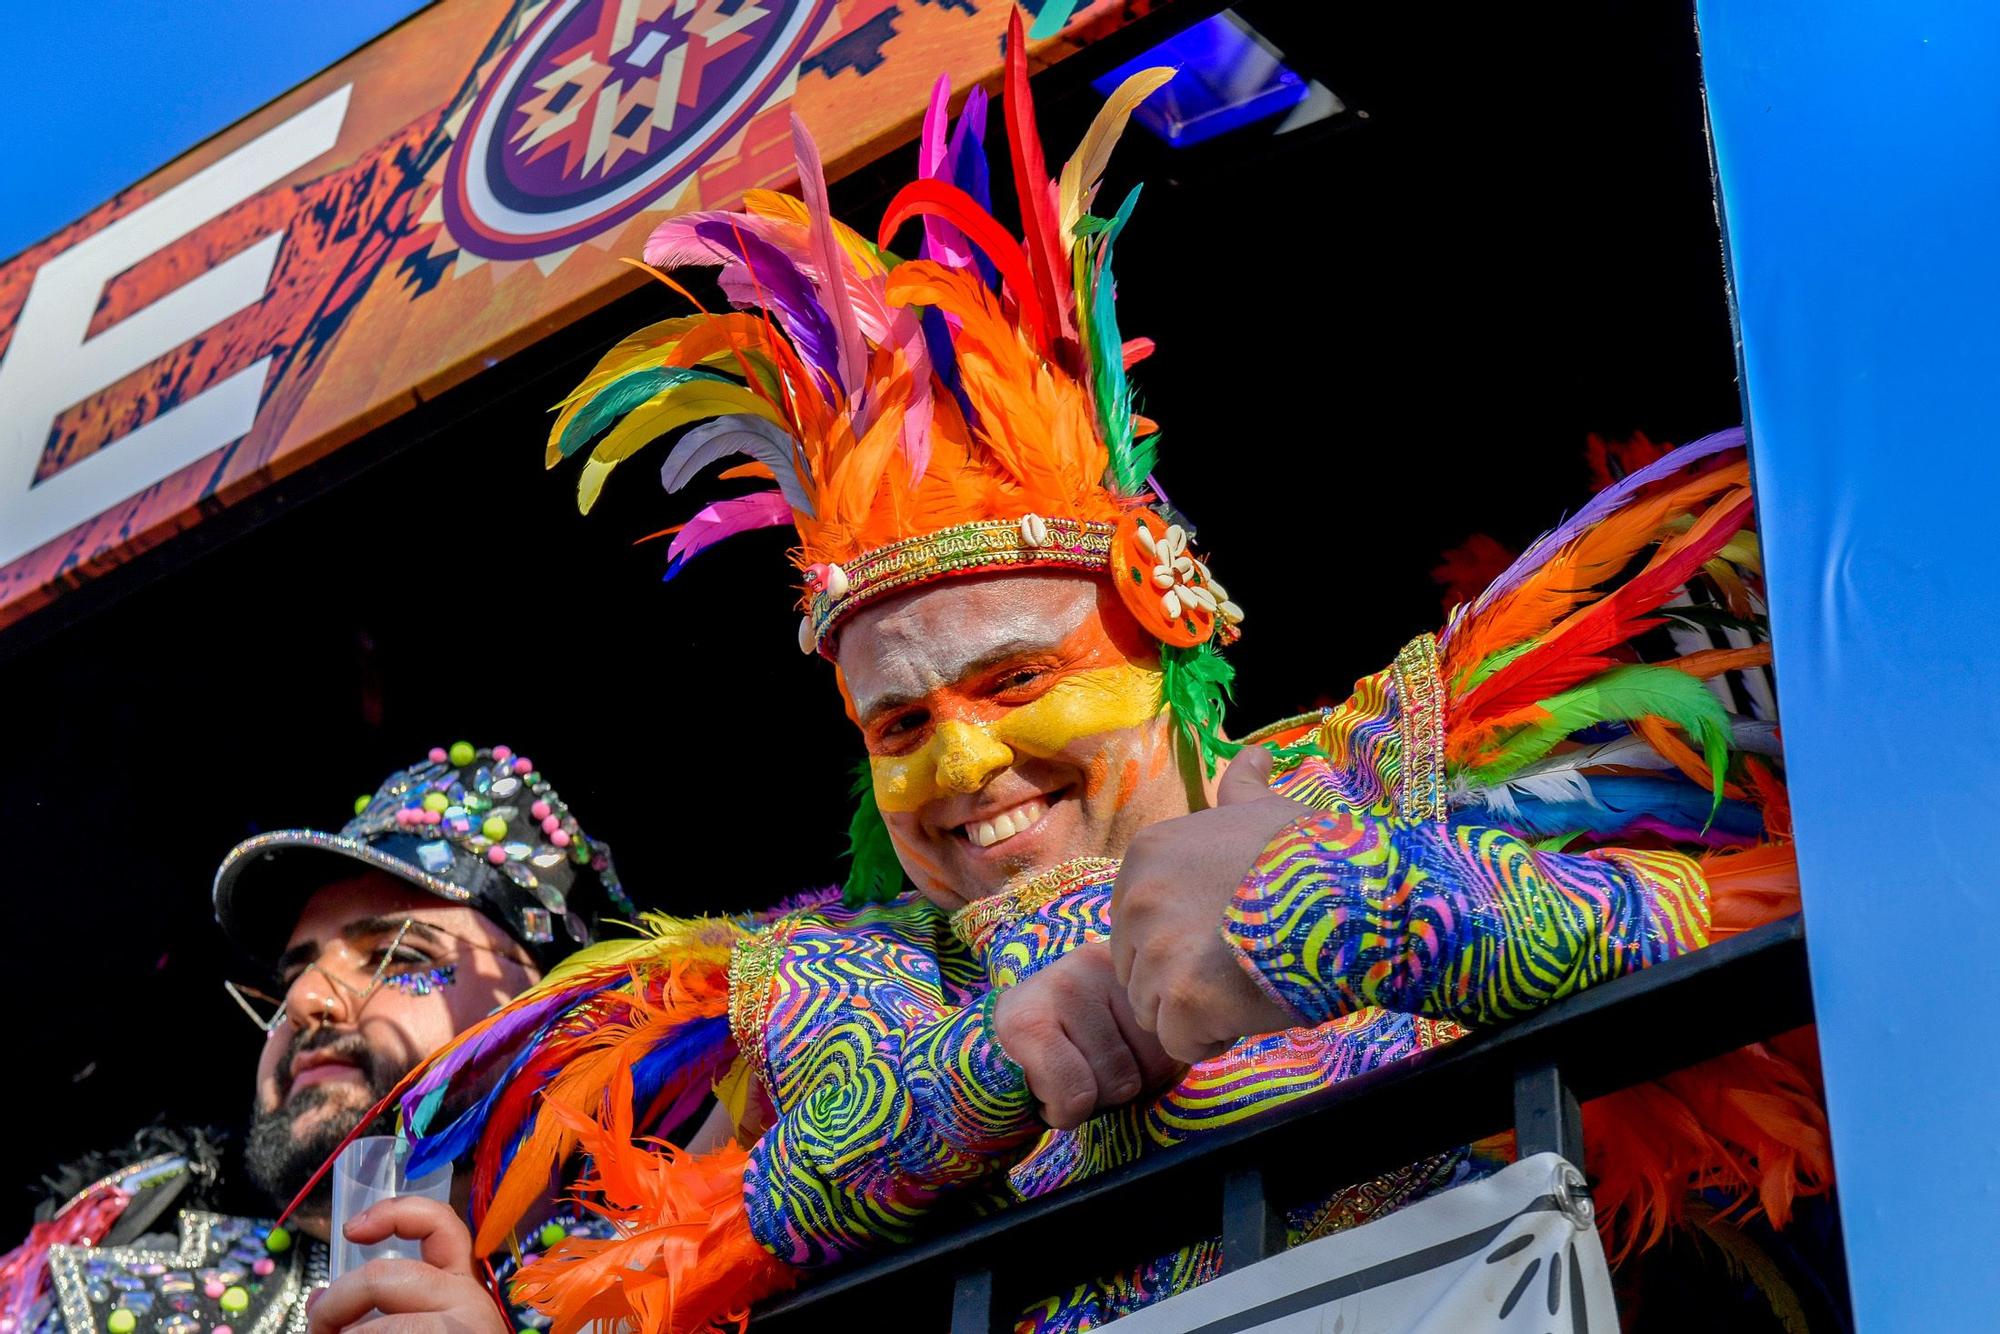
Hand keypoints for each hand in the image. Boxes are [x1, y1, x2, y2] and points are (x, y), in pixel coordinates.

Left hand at [306, 1197, 508, 1333]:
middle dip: (334, 1304)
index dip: (395, 1213)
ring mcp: (459, 1333)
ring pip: (371, 1328)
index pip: (440, 1226)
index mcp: (463, 1290)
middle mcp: (469, 1306)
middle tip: (320, 1331)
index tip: (352, 1229)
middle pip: (380, 1277)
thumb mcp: (420, 1326)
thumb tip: (318, 1302)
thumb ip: (379, 1309)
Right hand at [990, 940, 1183, 1129]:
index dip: (1149, 1073)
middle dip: (1117, 1088)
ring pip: (1115, 1084)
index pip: (1173, 1044)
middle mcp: (1099, 963)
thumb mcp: (1119, 1030)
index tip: (1115, 1060)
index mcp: (1129, 964)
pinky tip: (1043, 1090)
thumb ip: (1157, 1037)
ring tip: (1060, 1075)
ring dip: (1089, 1101)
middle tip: (1080, 1069)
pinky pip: (1075, 1094)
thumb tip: (1193, 1049)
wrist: (979, 1054)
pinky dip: (1063, 1110)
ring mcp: (1063, 987)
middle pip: (1148, 1068)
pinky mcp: (1028, 1024)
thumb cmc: (1065, 1050)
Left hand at [1111, 744, 1309, 1062]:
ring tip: (1253, 982)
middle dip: (1187, 980)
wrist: (1361, 897)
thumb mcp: (1268, 812)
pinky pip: (1180, 1044)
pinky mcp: (1182, 998)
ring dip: (1202, 1014)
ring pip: (1158, 1012)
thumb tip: (1254, 754)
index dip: (1188, 943)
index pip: (1140, 927)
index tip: (1236, 932)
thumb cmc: (1319, 856)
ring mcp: (1156, 948)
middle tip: (1248, 959)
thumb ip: (1242, 789)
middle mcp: (1137, 898)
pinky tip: (1252, 1010)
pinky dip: (1215, 1040)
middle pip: (1141, 971)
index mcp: (1146, 855)